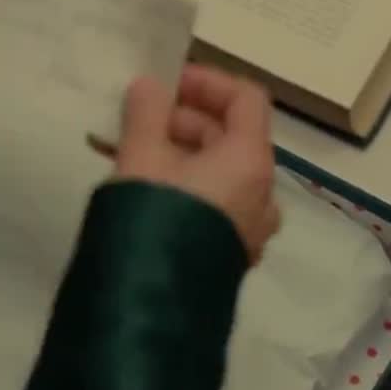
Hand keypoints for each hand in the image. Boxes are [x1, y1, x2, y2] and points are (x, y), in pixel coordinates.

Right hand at [113, 65, 279, 262]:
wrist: (153, 307)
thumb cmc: (153, 219)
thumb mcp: (140, 158)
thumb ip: (145, 115)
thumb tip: (149, 85)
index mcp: (250, 161)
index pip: (246, 99)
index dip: (207, 82)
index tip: (166, 83)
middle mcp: (262, 193)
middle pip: (231, 136)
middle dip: (182, 121)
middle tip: (135, 121)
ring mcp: (250, 228)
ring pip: (219, 173)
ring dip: (177, 154)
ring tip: (128, 155)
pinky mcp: (230, 254)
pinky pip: (214, 204)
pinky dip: (185, 186)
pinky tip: (143, 191)